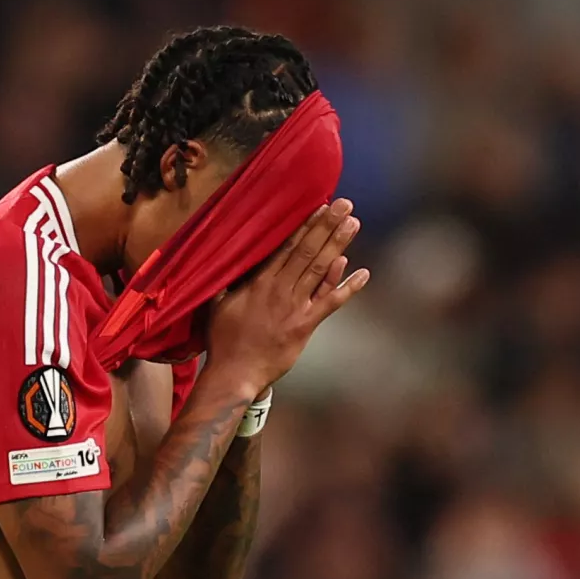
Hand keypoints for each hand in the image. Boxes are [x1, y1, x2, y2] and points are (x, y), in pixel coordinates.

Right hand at [206, 199, 369, 393]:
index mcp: (259, 282)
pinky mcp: (305, 326)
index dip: (304, 225)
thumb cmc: (224, 339)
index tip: (319, 206)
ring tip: (353, 224)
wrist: (235, 374)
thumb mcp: (216, 303)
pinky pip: (330, 303)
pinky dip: (348, 288)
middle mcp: (280, 289)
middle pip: (307, 251)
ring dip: (338, 245)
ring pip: (320, 270)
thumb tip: (224, 254)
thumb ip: (224, 278)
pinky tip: (363, 273)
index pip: (286, 246)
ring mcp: (295, 307)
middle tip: (344, 204)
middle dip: (326, 226)